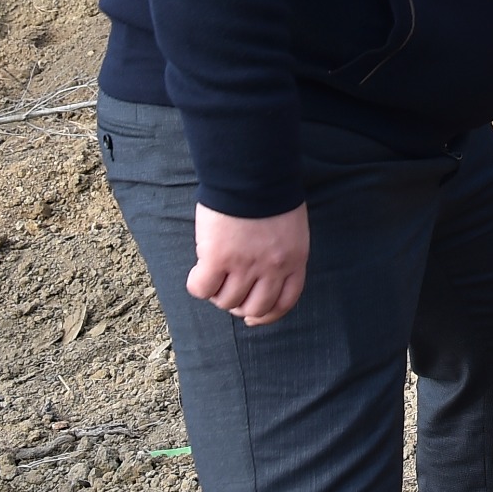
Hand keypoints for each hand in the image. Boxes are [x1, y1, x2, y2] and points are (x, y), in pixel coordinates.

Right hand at [187, 203, 308, 326]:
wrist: (253, 174)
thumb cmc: (271, 195)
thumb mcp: (291, 230)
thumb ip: (282, 256)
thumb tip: (263, 280)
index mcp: (294, 260)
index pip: (284, 302)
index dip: (266, 315)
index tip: (252, 317)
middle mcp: (272, 268)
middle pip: (254, 308)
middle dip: (239, 305)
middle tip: (228, 290)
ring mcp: (245, 265)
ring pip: (226, 301)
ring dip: (217, 293)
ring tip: (214, 272)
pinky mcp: (217, 258)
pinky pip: (202, 289)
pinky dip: (198, 285)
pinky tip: (199, 270)